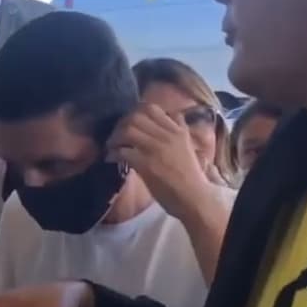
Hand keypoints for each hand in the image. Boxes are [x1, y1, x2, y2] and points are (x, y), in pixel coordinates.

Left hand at [106, 103, 214, 220]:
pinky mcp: (146, 164)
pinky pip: (123, 151)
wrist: (195, 198)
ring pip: (128, 131)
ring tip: (112, 146)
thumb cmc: (193, 177)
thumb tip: (175, 115)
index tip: (128, 122)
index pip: (151, 108)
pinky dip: (114, 153)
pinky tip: (112, 159)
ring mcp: (156, 149)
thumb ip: (182, 130)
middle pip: (136, 117)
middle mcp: (167, 135)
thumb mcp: (189, 146)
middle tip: (116, 135)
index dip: (134, 113)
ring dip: (115, 138)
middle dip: (121, 125)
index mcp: (178, 131)